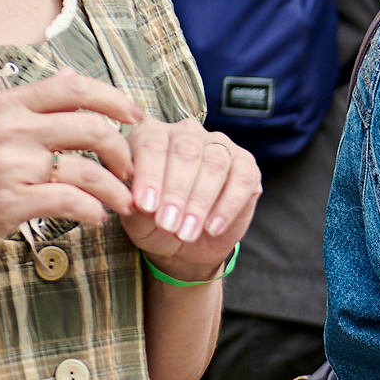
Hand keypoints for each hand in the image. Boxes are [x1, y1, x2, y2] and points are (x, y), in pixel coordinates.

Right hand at [0, 67, 140, 268]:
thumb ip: (29, 102)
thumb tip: (71, 74)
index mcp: (6, 104)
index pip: (76, 89)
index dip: (115, 101)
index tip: (135, 117)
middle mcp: (11, 129)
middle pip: (94, 127)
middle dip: (124, 151)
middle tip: (130, 169)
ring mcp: (11, 166)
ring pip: (90, 170)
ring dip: (117, 190)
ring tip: (123, 202)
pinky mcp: (11, 203)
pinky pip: (72, 203)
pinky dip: (94, 212)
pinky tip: (96, 219)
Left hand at [121, 116, 261, 284]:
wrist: (184, 246)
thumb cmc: (153, 223)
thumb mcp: (136, 218)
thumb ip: (134, 205)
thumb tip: (137, 201)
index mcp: (152, 135)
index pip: (151, 144)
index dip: (149, 175)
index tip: (145, 206)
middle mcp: (187, 133)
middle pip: (186, 151)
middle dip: (176, 191)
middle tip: (168, 224)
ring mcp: (219, 146)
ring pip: (215, 163)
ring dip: (200, 202)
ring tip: (187, 233)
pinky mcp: (246, 166)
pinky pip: (242, 179)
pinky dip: (227, 206)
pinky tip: (212, 228)